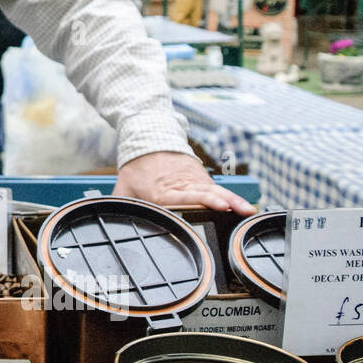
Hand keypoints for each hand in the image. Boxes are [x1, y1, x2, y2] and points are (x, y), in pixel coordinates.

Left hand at [113, 151, 255, 214]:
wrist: (149, 138)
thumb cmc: (136, 166)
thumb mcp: (123, 187)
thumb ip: (121, 206)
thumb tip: (114, 224)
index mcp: (161, 190)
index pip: (182, 197)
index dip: (200, 202)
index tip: (216, 205)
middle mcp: (181, 185)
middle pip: (205, 194)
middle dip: (223, 203)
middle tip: (239, 211)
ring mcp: (194, 180)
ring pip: (216, 191)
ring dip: (233, 201)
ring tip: (248, 210)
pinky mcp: (201, 178)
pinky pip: (219, 189)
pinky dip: (233, 197)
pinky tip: (244, 206)